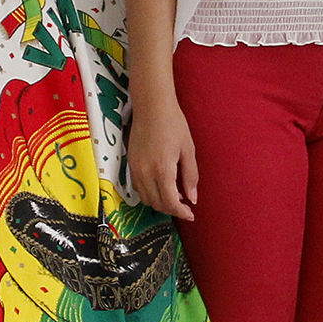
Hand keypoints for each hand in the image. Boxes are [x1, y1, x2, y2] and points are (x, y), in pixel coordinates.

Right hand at [128, 97, 197, 221]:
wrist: (151, 107)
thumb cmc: (174, 125)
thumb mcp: (188, 150)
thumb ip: (190, 177)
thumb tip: (192, 199)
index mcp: (163, 170)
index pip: (170, 202)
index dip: (181, 212)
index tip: (190, 214)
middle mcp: (146, 173)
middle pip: (157, 204)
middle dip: (171, 209)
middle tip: (184, 204)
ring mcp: (135, 169)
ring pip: (145, 199)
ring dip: (159, 202)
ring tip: (174, 195)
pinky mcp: (129, 164)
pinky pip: (138, 188)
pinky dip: (149, 193)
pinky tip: (161, 185)